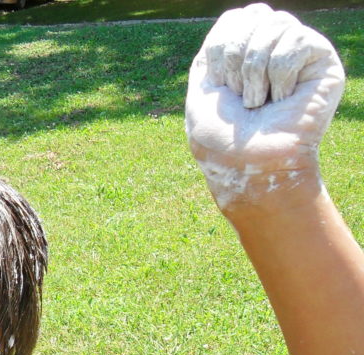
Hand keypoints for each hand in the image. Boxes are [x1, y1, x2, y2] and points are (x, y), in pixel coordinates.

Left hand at [185, 3, 343, 209]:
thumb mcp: (202, 90)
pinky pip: (296, 40)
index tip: (222, 89)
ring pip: (275, 24)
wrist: (250, 167)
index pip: (233, 19)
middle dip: (237, 60)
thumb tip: (238, 18)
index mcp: (243, 55)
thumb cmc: (222, 139)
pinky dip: (281, 75)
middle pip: (253, 15)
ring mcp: (298, 52)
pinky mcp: (323, 61)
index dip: (222, 51)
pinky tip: (284, 99)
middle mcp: (271, 48)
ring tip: (261, 103)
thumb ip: (217, 48)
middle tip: (243, 99)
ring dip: (257, 72)